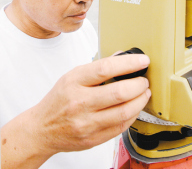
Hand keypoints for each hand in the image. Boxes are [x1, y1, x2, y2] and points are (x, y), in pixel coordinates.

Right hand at [19, 54, 149, 157]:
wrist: (42, 129)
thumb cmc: (59, 100)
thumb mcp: (72, 77)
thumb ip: (97, 67)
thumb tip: (122, 57)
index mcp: (74, 82)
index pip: (105, 69)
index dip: (128, 63)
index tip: (142, 60)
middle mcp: (79, 103)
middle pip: (119, 92)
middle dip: (139, 84)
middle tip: (144, 80)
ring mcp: (86, 123)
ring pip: (124, 112)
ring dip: (140, 100)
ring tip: (144, 92)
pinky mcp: (93, 139)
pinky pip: (121, 127)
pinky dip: (133, 115)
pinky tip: (135, 107)